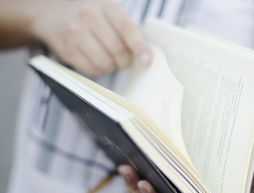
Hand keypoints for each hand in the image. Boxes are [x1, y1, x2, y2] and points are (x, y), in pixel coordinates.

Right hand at [30, 0, 151, 75]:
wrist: (51, 12)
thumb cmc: (90, 14)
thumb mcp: (109, 10)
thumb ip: (127, 29)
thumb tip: (145, 54)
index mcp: (105, 5)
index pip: (127, 29)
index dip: (139, 47)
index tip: (147, 60)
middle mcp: (88, 17)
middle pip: (118, 50)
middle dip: (126, 60)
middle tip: (126, 59)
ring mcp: (75, 34)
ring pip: (105, 63)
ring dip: (113, 66)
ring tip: (109, 57)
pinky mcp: (66, 51)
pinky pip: (92, 70)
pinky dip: (99, 69)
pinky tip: (96, 58)